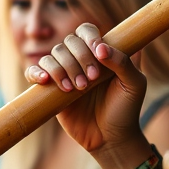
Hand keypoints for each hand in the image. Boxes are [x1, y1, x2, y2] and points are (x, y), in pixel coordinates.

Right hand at [25, 24, 149, 168]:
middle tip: (91, 80)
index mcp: (100, 52)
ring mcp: (64, 73)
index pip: (87, 31)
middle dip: (79, 59)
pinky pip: (34, 72)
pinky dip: (36, 72)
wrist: (111, 138)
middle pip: (69, 42)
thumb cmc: (125, 109)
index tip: (99, 53)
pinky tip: (44, 81)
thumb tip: (102, 48)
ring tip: (76, 89)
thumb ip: (124, 62)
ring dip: (62, 69)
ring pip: (52, 56)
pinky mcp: (50, 89)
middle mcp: (80, 59)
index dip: (90, 37)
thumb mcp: (134, 84)